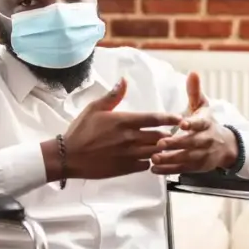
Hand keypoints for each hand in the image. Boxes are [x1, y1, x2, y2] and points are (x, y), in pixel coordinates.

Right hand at [46, 78, 181, 180]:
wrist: (69, 157)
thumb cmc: (80, 131)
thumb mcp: (94, 109)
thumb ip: (112, 96)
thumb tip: (123, 80)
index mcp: (124, 121)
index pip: (154, 119)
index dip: (170, 118)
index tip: (179, 118)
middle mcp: (130, 138)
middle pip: (159, 137)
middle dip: (168, 135)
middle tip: (174, 133)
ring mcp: (129, 155)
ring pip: (154, 152)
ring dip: (161, 149)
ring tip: (166, 146)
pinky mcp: (125, 168)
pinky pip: (145, 165)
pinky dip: (150, 162)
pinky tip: (149, 159)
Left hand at [150, 73, 237, 174]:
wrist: (225, 146)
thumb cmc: (207, 123)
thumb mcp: (202, 106)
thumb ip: (195, 91)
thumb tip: (193, 73)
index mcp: (206, 123)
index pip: (200, 123)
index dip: (192, 124)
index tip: (182, 124)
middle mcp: (206, 140)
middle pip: (191, 143)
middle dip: (176, 144)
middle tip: (160, 144)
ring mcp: (202, 155)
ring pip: (186, 158)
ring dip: (170, 159)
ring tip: (154, 158)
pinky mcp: (196, 167)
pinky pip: (182, 169)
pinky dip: (168, 170)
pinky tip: (154, 169)